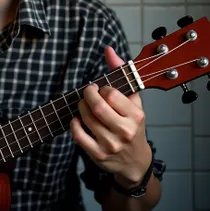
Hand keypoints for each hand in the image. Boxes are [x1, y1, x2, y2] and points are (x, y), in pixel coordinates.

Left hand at [70, 46, 151, 186]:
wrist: (135, 161)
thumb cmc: (132, 125)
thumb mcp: (133, 100)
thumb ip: (121, 73)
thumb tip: (108, 50)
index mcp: (136, 116)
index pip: (111, 94)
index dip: (102, 89)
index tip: (102, 90)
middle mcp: (124, 131)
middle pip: (97, 107)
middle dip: (87, 95)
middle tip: (88, 93)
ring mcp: (110, 145)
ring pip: (86, 118)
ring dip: (80, 107)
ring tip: (84, 105)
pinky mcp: (98, 155)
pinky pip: (78, 135)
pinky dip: (74, 123)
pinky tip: (79, 119)